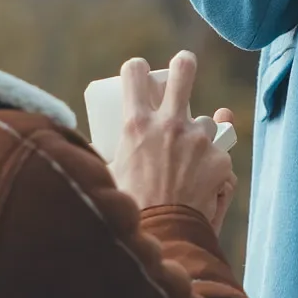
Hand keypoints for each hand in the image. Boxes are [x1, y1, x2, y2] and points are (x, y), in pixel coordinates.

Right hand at [110, 52, 237, 234]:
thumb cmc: (129, 208)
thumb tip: (78, 148)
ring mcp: (198, 139)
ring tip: (190, 160)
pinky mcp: (219, 158)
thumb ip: (99, 158)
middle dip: (185, 64)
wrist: (162, 234)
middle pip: (183, 71)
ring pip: (206, 121)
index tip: (140, 71)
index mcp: (136, 124)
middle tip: (185, 63)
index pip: (134, 73)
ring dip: (200, 134)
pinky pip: (220, 152)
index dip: (137, 68)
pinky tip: (204, 180)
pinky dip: (214, 163)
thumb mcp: (107, 175)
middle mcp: (169, 124)